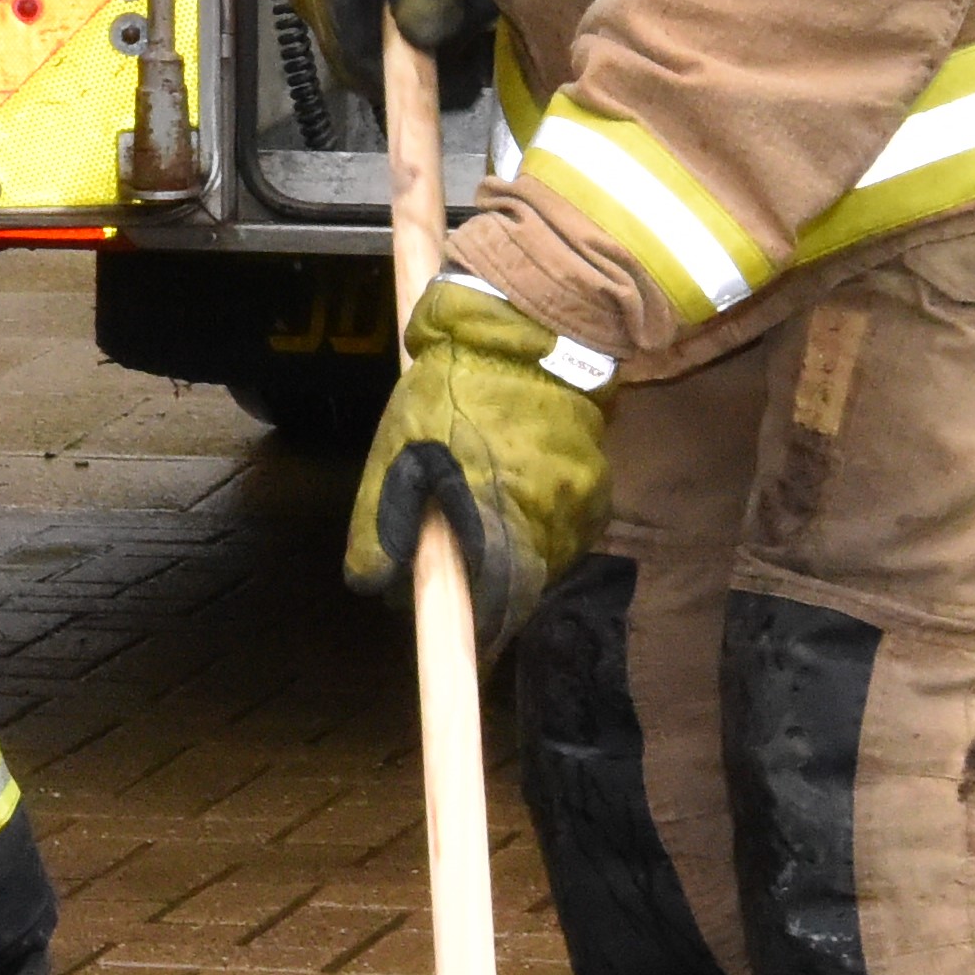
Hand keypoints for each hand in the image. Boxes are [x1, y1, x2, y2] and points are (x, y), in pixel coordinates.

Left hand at [343, 274, 605, 650]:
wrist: (527, 328)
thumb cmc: (453, 388)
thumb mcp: (399, 447)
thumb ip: (386, 520)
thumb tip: (372, 586)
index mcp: (496, 517)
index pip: (496, 607)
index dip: (480, 634)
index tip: (467, 645)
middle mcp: (550, 522)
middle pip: (525, 589)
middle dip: (497, 593)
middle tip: (468, 579)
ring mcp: (583, 504)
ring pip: (549, 559)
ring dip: (519, 559)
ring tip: (490, 526)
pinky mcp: (601, 485)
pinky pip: (569, 528)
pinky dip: (542, 528)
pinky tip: (518, 499)